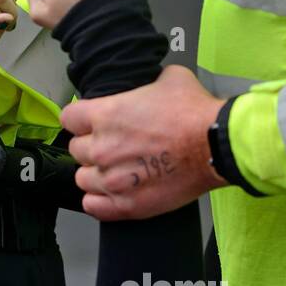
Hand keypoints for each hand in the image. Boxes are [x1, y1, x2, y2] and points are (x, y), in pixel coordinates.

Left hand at [61, 66, 228, 220]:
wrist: (216, 146)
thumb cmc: (194, 113)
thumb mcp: (170, 79)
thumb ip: (146, 82)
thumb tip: (149, 83)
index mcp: (104, 115)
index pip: (69, 119)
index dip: (81, 120)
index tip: (90, 123)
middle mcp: (101, 148)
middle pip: (76, 150)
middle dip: (92, 147)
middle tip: (113, 147)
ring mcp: (112, 179)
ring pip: (83, 179)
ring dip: (96, 174)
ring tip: (116, 171)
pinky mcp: (126, 205)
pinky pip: (93, 206)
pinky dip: (100, 200)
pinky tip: (112, 193)